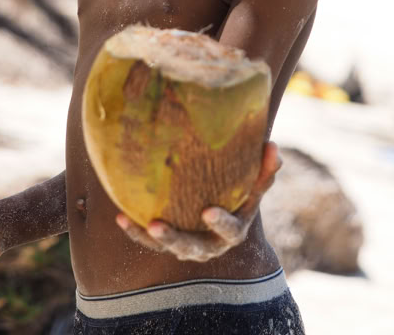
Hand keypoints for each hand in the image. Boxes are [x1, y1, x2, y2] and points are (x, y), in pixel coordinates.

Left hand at [116, 142, 281, 261]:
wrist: (218, 208)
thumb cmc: (237, 191)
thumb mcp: (253, 183)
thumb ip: (264, 169)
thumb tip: (273, 145)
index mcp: (234, 231)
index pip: (231, 231)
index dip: (220, 224)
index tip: (207, 211)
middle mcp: (210, 245)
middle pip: (194, 248)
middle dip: (176, 239)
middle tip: (158, 226)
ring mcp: (188, 247)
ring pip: (170, 248)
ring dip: (152, 238)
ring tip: (141, 223)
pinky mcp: (168, 243)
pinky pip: (149, 241)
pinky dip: (135, 231)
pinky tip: (120, 217)